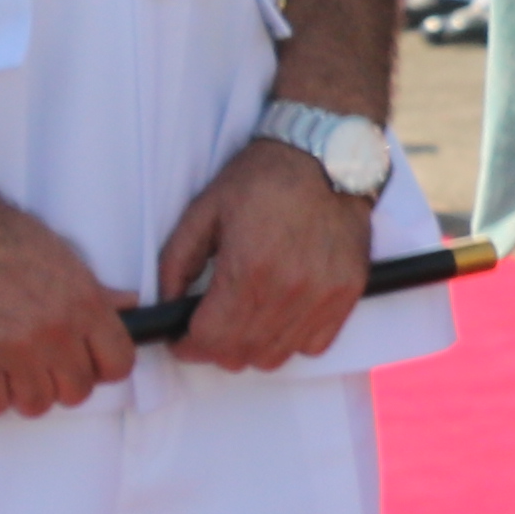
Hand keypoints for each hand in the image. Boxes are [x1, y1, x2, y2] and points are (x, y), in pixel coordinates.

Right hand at [0, 181, 139, 418]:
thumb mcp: (59, 253)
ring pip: (35, 405)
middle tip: (37, 365)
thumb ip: (94, 290)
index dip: (101, 369)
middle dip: (58, 383)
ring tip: (6, 368)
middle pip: (77, 392)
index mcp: (84, 301)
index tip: (82, 362)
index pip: (118, 363)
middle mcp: (56, 328)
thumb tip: (129, 304)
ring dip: (21, 392)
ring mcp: (14, 345)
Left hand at [157, 138, 374, 370]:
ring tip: (246, 321)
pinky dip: (293, 340)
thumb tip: (166, 303)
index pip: (210, 340)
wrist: (326, 156)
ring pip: (276, 357)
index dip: (187, 345)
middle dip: (216, 348)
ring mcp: (323, 295)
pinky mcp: (348, 293)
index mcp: (248, 269)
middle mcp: (288, 290)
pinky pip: (314, 346)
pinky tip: (282, 315)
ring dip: (253, 348)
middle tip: (211, 327)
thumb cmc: (262, 179)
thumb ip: (175, 262)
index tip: (182, 337)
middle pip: (241, 355)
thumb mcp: (204, 210)